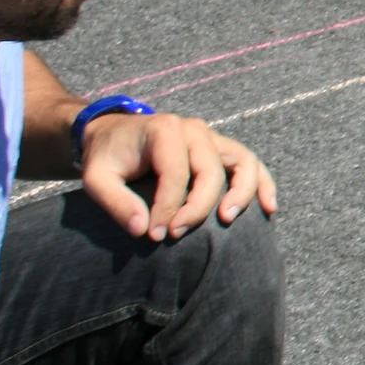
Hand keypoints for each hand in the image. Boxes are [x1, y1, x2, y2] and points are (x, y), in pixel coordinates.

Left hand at [79, 109, 278, 241]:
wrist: (113, 134)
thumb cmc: (106, 157)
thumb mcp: (96, 179)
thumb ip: (115, 203)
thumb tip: (142, 230)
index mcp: (164, 130)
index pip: (175, 175)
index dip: (168, 209)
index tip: (155, 234)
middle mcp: (194, 129)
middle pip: (210, 172)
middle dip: (196, 209)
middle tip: (176, 235)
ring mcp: (212, 137)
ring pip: (243, 163)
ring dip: (241, 193)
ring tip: (228, 219)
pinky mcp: (221, 149)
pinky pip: (251, 164)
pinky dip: (263, 184)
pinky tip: (268, 208)